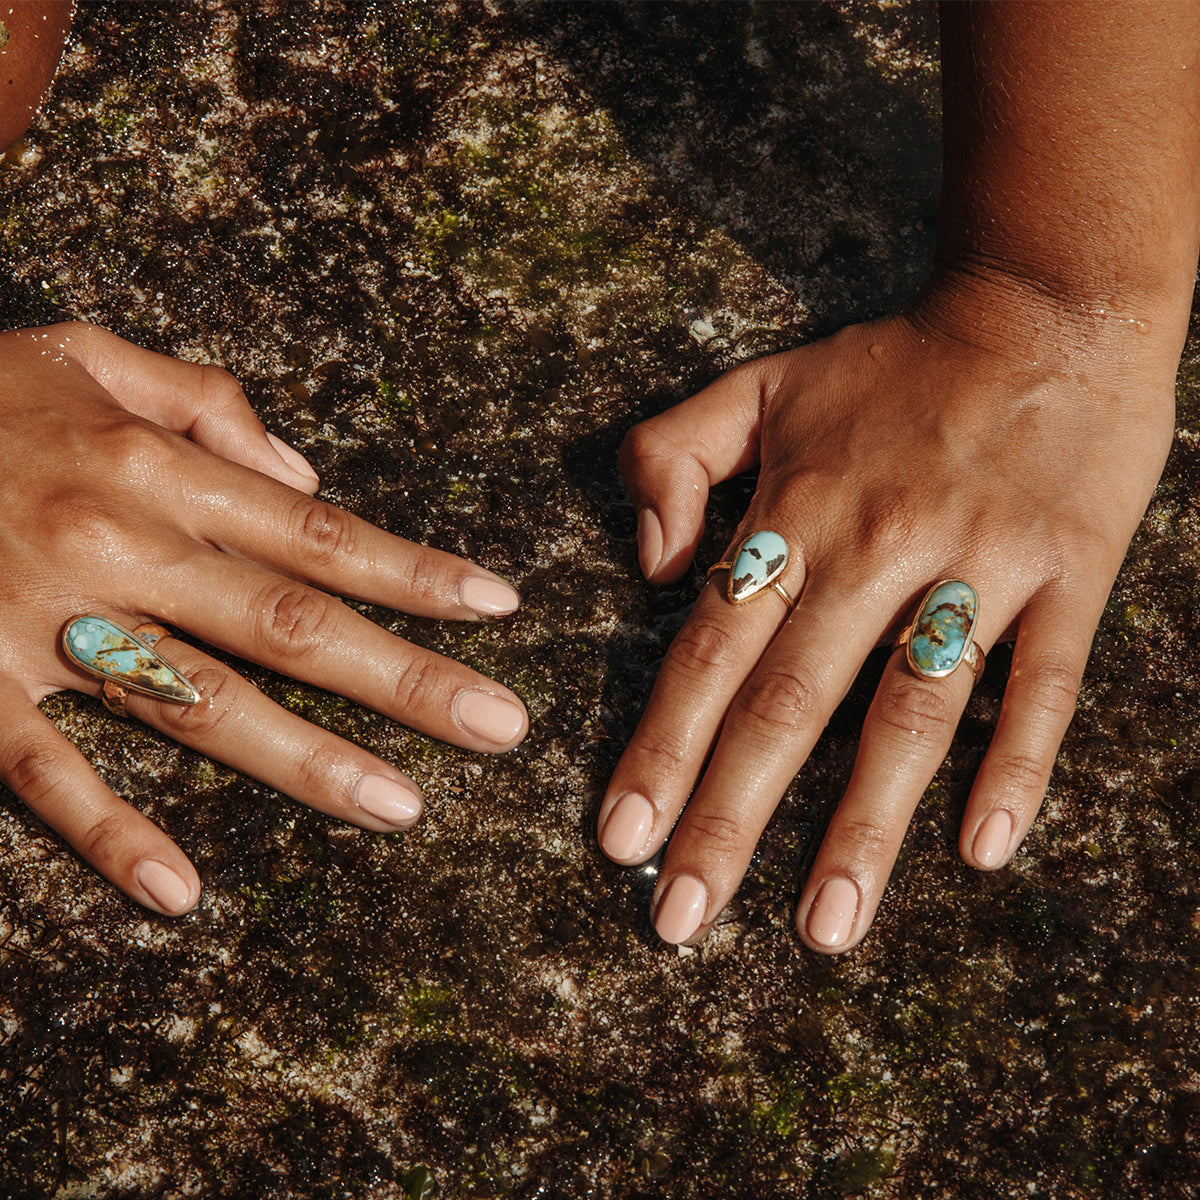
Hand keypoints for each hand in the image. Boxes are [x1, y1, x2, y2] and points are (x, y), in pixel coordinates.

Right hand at [0, 323, 527, 913]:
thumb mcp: (86, 353)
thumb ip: (204, 401)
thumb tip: (304, 473)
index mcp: (156, 469)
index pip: (319, 532)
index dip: (415, 571)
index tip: (498, 606)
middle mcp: (120, 547)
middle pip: (291, 624)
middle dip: (405, 679)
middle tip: (501, 726)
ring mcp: (45, 625)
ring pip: (198, 705)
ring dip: (306, 761)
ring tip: (403, 808)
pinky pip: (47, 771)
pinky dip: (110, 830)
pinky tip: (177, 891)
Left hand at [599, 277, 1177, 952]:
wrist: (1047, 304)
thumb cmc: (893, 361)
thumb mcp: (760, 383)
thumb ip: (670, 456)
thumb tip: (650, 568)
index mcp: (795, 511)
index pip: (708, 652)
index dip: (659, 748)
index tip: (619, 838)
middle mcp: (874, 548)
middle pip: (787, 704)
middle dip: (728, 818)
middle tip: (682, 920)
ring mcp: (977, 566)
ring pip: (908, 712)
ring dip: (863, 827)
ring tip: (824, 929)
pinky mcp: (1068, 576)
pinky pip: (1042, 683)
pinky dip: (1016, 765)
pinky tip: (983, 850)